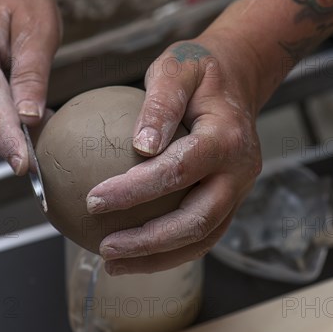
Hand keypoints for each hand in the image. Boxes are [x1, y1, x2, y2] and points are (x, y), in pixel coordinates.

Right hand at [0, 0, 60, 174]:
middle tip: (44, 138)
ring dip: (4, 138)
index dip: (8, 140)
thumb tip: (29, 118)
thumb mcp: (39, 35)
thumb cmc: (23, 2)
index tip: (23, 164)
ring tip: (36, 121)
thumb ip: (32, 78)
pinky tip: (22, 116)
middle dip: (9, 143)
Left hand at [86, 30, 262, 274]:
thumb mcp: (177, 68)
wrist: (238, 82)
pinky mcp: (230, 202)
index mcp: (227, 139)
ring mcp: (239, 191)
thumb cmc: (200, 72)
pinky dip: (169, 250)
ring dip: (158, 257)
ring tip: (114, 263)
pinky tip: (136, 253)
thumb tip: (140, 146)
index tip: (93, 200)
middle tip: (105, 248)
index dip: (136, 191)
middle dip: (149, 242)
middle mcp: (239, 172)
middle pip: (196, 220)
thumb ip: (161, 102)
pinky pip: (202, 234)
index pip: (178, 171)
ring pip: (202, 237)